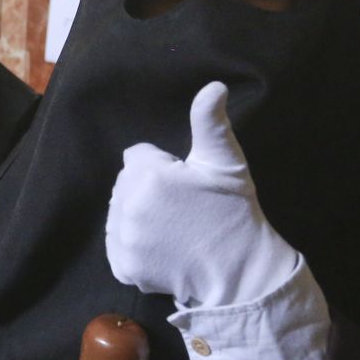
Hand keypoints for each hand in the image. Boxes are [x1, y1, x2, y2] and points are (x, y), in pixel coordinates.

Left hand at [106, 82, 297, 307]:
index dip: (165, 167)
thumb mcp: (225, 163)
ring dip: (139, 217)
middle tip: (184, 208)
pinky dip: (135, 247)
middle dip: (148, 190)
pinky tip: (163, 249)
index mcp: (146, 175)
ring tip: (175, 229)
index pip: (138, 157)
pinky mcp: (123, 266)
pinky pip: (118, 244)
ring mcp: (123, 239)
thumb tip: (213, 86)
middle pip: (126, 185)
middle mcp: (126, 206)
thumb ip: (210, 122)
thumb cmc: (234, 212)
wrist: (240, 274)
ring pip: (120, 213)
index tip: (187, 185)